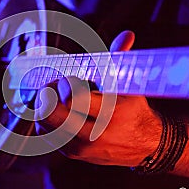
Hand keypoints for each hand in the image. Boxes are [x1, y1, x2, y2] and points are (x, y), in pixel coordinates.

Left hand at [34, 31, 161, 166]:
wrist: (145, 144)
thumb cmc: (134, 110)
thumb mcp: (130, 85)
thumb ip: (120, 59)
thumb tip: (127, 34)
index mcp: (109, 113)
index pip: (72, 98)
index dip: (64, 83)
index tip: (68, 77)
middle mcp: (93, 134)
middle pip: (49, 113)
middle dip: (47, 93)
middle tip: (54, 85)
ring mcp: (80, 147)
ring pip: (43, 124)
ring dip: (43, 106)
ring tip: (56, 98)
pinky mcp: (72, 154)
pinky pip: (46, 135)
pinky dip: (46, 120)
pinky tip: (58, 111)